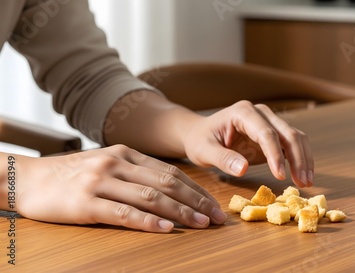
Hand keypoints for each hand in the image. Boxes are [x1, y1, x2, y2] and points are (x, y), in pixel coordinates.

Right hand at [14, 145, 225, 232]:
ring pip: (150, 197)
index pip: (170, 172)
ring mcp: (101, 181)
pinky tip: (167, 228)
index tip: (214, 204)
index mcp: (125, 154)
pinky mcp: (86, 203)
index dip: (196, 189)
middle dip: (197, 201)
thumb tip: (172, 190)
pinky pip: (123, 213)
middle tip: (217, 217)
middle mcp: (117, 163)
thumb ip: (136, 173)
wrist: (29, 179)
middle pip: (167, 183)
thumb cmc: (72, 175)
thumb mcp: (107, 165)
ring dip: (181, 212)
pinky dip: (148, 221)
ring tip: (202, 224)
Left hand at [183, 101, 313, 186]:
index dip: (275, 155)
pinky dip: (300, 160)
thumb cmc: (200, 140)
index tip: (281, 176)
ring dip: (304, 160)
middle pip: (288, 133)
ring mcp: (270, 121)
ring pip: (295, 138)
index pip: (266, 133)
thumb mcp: (203, 151)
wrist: (200, 134)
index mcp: (243, 112)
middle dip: (298, 158)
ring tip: (306, 183)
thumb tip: (243, 169)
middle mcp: (261, 113)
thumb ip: (222, 158)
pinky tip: (303, 177)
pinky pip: (293, 145)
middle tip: (303, 183)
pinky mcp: (274, 134)